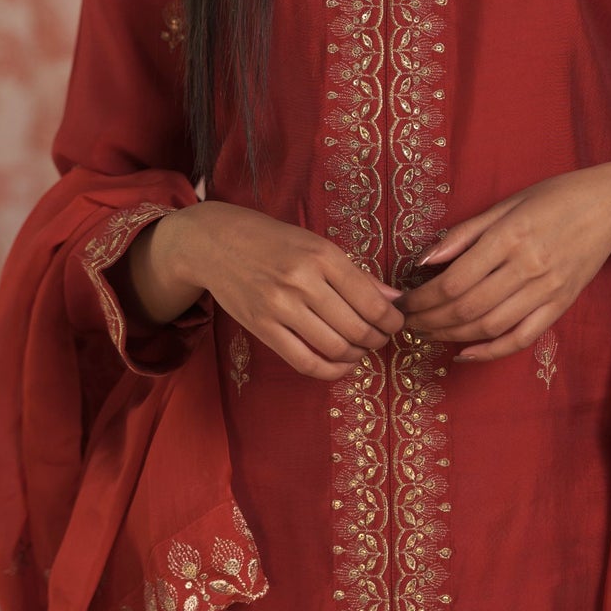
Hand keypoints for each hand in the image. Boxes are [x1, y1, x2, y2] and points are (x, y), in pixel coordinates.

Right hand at [134, 202, 404, 381]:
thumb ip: (356, 274)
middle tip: (381, 338)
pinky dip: (330, 370)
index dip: (391, 320)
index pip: (371, 300)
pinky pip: (304, 361)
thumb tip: (393, 299)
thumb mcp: (317, 244)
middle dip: (378, 339)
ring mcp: (280, 307)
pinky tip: (341, 365)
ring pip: (335, 347)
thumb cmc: (272, 240)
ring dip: (357, 355)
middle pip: (357, 328)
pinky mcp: (262, 328)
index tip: (395, 322)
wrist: (214, 243)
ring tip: (361, 349)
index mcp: (322, 256)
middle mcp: (302, 282)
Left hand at [394, 164, 610, 363]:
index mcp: (510, 236)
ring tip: (428, 333)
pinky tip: (464, 352)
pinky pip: (521, 337)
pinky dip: (490, 351)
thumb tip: (423, 261)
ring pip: (489, 326)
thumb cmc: (554, 198)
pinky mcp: (560, 305)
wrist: (609, 207)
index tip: (403, 302)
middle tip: (407, 322)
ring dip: (451, 335)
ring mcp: (547, 290)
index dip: (422, 298)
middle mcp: (529, 267)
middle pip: (467, 307)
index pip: (454, 280)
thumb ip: (464, 234)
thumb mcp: (506, 204)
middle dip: (429, 320)